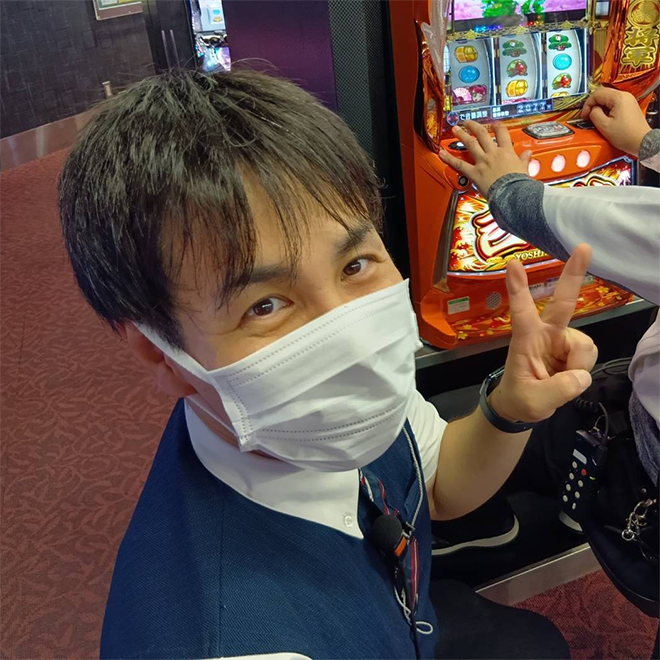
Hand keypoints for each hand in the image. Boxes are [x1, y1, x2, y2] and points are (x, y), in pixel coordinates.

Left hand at [439, 120, 531, 196]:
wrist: (513, 193)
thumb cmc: (519, 184)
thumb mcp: (524, 169)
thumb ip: (524, 160)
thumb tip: (527, 155)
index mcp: (507, 152)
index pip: (502, 133)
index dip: (497, 127)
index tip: (493, 124)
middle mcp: (493, 153)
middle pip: (482, 134)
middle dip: (474, 126)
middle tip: (467, 122)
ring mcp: (482, 162)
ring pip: (470, 144)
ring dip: (461, 135)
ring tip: (455, 129)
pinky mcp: (474, 173)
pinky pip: (459, 164)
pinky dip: (449, 158)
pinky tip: (442, 153)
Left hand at [490, 244, 597, 423]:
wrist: (522, 406)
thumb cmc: (520, 399)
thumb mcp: (533, 401)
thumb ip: (558, 390)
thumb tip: (581, 375)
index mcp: (526, 339)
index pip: (521, 311)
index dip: (518, 288)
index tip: (512, 264)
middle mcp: (546, 333)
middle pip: (563, 302)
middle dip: (574, 275)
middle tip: (584, 248)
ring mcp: (562, 339)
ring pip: (584, 344)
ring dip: (578, 365)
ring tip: (560, 382)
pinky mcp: (573, 348)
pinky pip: (589, 355)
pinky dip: (583, 369)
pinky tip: (568, 377)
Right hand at [581, 87, 650, 156]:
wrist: (641, 141)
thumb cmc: (626, 135)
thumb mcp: (604, 126)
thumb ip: (594, 114)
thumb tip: (591, 110)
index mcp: (618, 98)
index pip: (597, 93)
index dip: (587, 104)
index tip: (584, 115)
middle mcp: (624, 95)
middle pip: (602, 93)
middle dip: (592, 105)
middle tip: (588, 116)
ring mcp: (628, 100)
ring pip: (607, 98)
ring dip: (599, 107)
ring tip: (596, 119)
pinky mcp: (629, 105)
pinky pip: (614, 103)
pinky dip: (606, 109)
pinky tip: (605, 118)